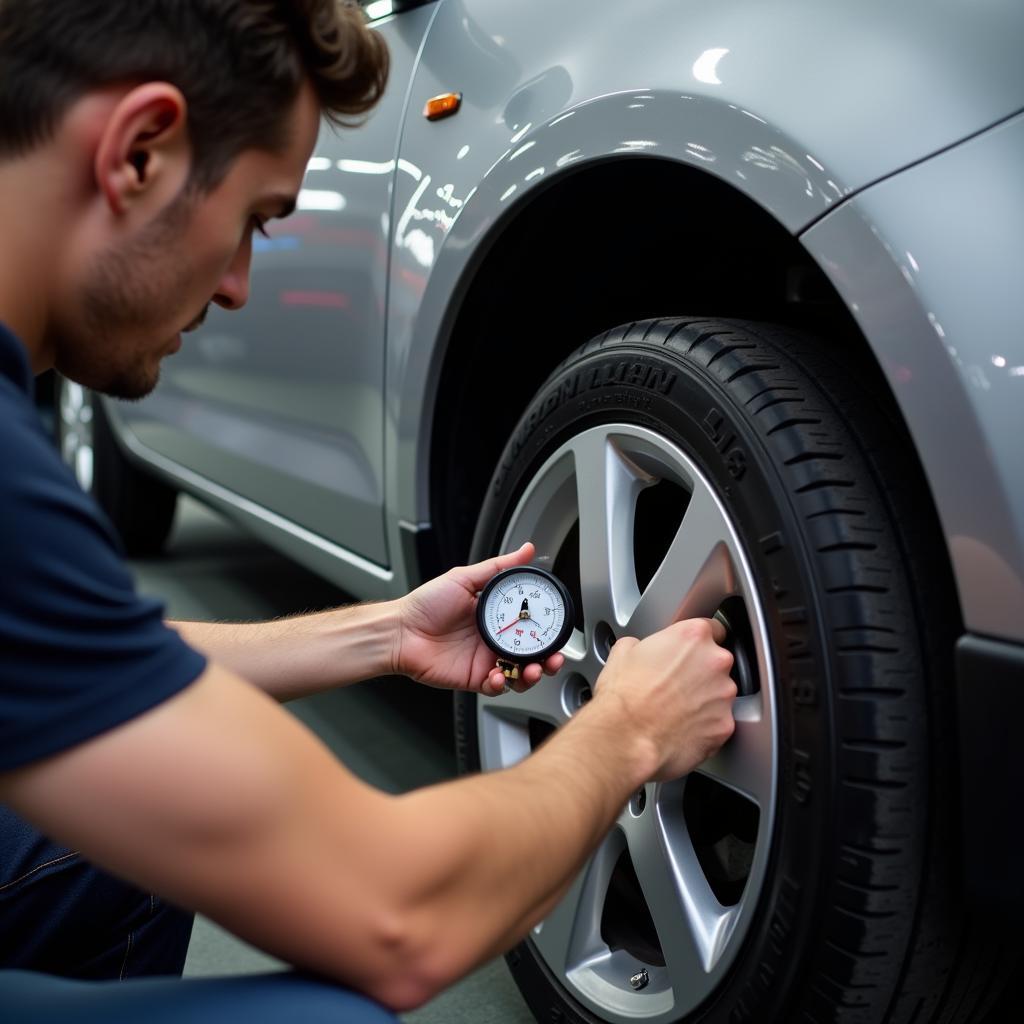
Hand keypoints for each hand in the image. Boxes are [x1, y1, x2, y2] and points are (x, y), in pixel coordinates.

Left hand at [394, 542, 565, 696]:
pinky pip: (497, 687)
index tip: (556, 630)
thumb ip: (499, 567)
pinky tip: (500, 676)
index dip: (546, 631)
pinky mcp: (474, 679)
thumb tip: (526, 550)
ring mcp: (484, 660)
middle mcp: (492, 640)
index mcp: (494, 617)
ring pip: (519, 674)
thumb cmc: (425, 604)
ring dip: (531, 675)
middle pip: (530, 653)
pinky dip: (503, 685)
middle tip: (553, 659)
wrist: (400, 631)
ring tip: (532, 671)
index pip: (529, 625)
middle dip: (548, 659)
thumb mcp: (465, 578)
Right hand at [592, 618, 736, 779]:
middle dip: (701, 672)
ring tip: (675, 710)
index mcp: (692, 636)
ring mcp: (724, 695)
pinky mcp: (724, 726)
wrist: (625, 737)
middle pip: (718, 662)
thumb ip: (643, 643)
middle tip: (674, 684)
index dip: (699, 642)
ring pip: (720, 693)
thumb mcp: (622, 651)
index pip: (714, 628)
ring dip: (704, 699)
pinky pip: (719, 722)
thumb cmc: (623, 697)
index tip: (690, 651)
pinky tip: (681, 728)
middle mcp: (715, 662)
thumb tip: (640, 649)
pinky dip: (704, 725)